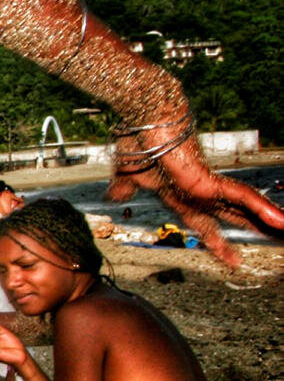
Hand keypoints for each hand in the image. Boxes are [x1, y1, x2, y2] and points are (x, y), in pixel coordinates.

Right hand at [109, 136, 283, 266]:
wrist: (144, 123)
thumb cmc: (137, 142)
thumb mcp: (127, 176)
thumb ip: (124, 188)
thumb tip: (113, 197)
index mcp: (181, 196)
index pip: (205, 224)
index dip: (219, 241)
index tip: (233, 257)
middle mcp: (198, 194)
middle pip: (234, 217)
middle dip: (253, 230)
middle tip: (275, 240)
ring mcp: (206, 188)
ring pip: (245, 209)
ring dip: (267, 222)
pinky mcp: (210, 181)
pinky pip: (243, 198)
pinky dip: (263, 208)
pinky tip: (281, 221)